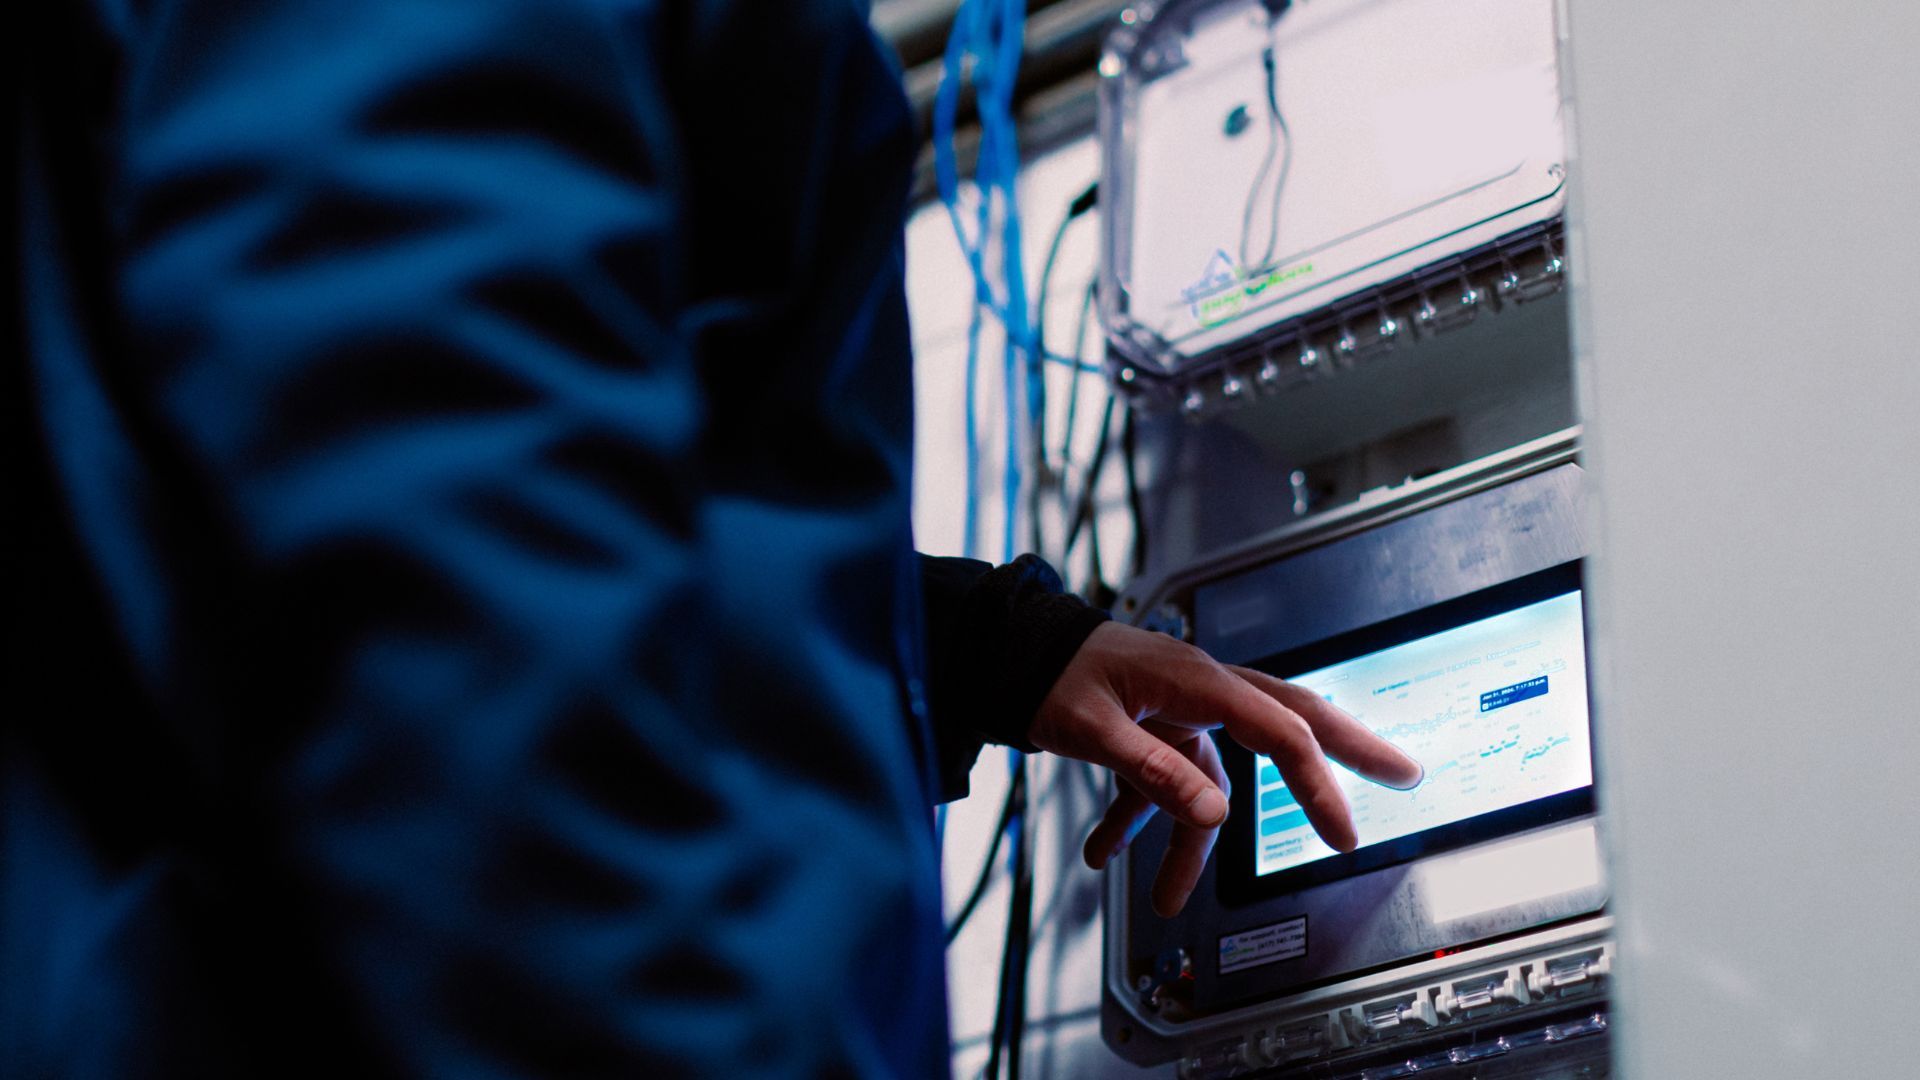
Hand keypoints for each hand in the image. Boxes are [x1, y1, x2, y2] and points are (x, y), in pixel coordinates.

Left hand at [1030, 622, 1422, 916]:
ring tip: (1167, 898)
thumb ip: (1153, 773)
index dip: (1317, 785)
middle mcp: (1200, 689)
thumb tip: (1215, 819)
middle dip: (1344, 754)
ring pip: (1215, 775)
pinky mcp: (1154, 726)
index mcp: (1197, 680)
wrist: (1007, 650)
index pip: (1280, 733)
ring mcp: (1179, 708)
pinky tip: (1103, 853)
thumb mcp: (1093, 728)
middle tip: (1403, 773)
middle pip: (1289, 721)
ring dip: (1191, 842)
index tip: (1342, 835)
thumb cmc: (1047, 674)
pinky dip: (1140, 820)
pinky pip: (1166, 779)